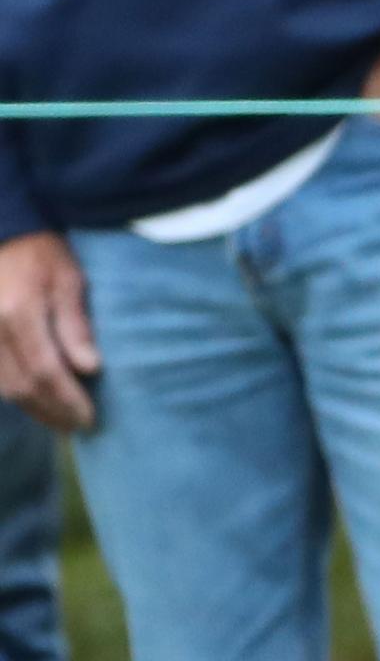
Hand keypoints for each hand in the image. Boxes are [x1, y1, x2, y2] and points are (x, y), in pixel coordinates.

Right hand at [0, 233, 98, 431]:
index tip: (89, 418)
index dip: (68, 400)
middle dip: (52, 411)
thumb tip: (90, 368)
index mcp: (20, 314)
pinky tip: (35, 401)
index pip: (46, 371)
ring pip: (3, 387)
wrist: (1, 233)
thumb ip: (76, 325)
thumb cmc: (41, 254)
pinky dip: (14, 394)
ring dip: (33, 408)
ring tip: (60, 421)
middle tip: (79, 426)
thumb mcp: (68, 280)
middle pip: (22, 386)